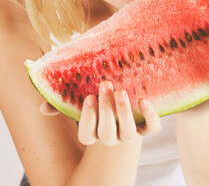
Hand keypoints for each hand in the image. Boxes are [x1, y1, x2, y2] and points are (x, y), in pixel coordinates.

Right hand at [40, 81, 160, 145]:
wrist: (126, 97)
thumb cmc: (100, 99)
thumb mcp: (82, 99)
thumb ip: (63, 103)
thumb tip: (43, 109)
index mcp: (95, 132)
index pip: (87, 135)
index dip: (87, 119)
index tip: (88, 97)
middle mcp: (112, 137)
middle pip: (106, 133)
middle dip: (106, 109)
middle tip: (105, 85)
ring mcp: (130, 134)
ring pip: (128, 133)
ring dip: (124, 112)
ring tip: (121, 91)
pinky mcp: (147, 128)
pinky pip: (151, 128)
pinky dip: (149, 116)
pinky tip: (143, 99)